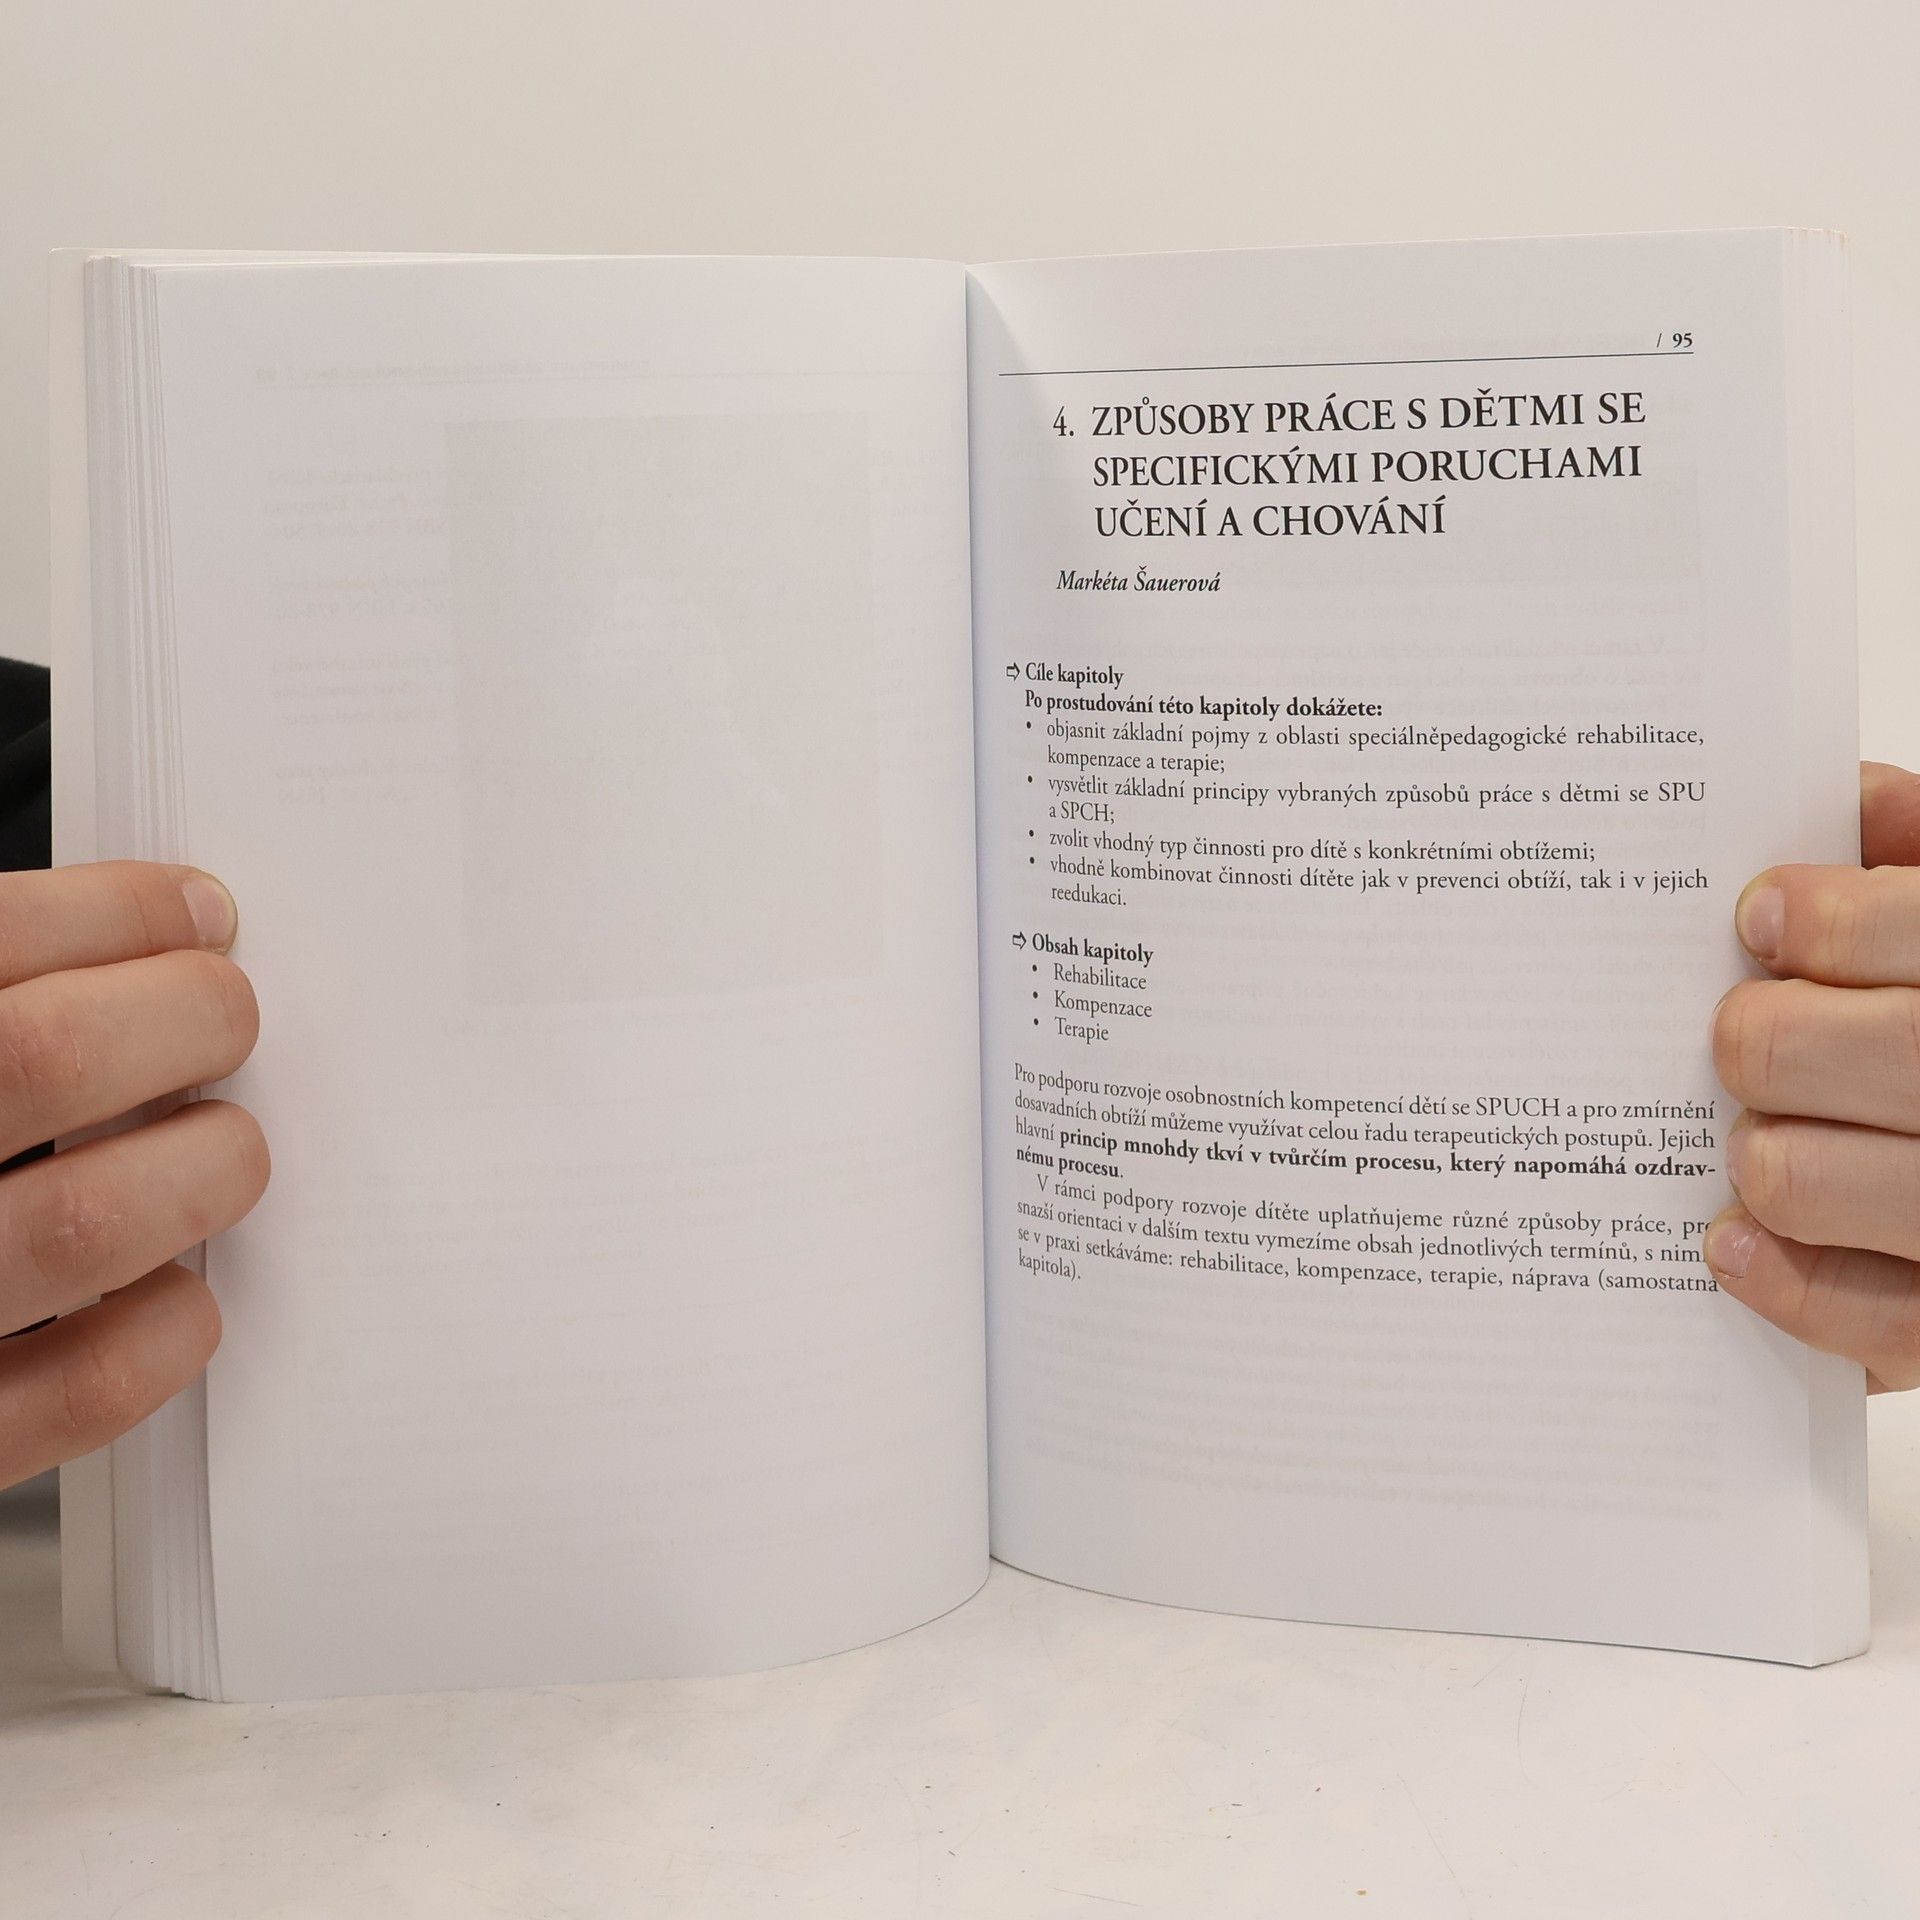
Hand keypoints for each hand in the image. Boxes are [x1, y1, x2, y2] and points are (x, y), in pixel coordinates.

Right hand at [0, 863, 265, 1486]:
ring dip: (198, 1168)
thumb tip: (142, 929)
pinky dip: (165, 1327)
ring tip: (219, 1147)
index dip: (115, 914)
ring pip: (87, 1224)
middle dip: (183, 1017)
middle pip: (47, 1058)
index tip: (194, 910)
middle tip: (224, 1016)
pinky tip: (172, 1288)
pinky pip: (82, 1388)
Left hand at [1707, 762, 1919, 1388]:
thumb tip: (1841, 800)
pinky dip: (1774, 1275)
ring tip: (1766, 1133)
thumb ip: (1918, 854)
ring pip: (1792, 1174)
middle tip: (1747, 1035)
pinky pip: (1852, 1315)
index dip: (1817, 918)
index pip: (1905, 927)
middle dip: (1757, 1036)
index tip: (1764, 919)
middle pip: (1806, 1048)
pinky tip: (1735, 1235)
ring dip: (1758, 1149)